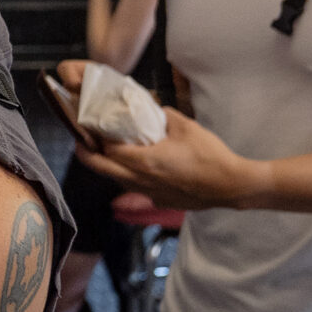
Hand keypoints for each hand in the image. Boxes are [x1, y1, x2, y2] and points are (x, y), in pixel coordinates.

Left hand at [72, 98, 267, 211]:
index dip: (96, 137)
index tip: (90, 126)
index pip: (108, 149)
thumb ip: (163, 115)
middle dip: (87, 155)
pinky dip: (129, 178)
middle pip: (102, 169)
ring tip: (106, 153)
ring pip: (117, 181)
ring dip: (108, 168)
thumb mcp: (185, 126)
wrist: (231, 185)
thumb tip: (153, 109)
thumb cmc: (210, 155)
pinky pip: (136, 189)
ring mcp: (150, 193)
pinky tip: (137, 168)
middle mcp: (141, 180)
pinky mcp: (160, 201)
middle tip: (81, 142)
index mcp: (144, 161)